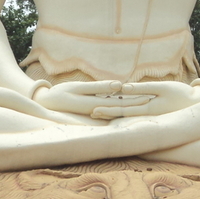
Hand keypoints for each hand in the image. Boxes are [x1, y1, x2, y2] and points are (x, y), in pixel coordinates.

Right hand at [33, 80, 151, 118]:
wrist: (46, 104)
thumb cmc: (60, 94)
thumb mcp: (79, 88)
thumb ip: (99, 87)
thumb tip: (120, 86)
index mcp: (96, 107)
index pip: (121, 104)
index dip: (136, 100)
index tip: (150, 96)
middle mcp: (98, 112)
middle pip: (122, 108)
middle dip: (137, 103)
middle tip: (154, 98)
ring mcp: (96, 112)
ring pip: (117, 108)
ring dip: (130, 103)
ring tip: (146, 97)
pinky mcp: (93, 110)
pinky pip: (110, 106)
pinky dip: (120, 102)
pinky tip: (128, 98)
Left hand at [90, 81, 199, 118]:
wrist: (198, 104)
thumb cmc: (181, 93)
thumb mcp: (163, 88)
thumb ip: (143, 88)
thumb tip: (123, 87)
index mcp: (147, 109)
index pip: (123, 109)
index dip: (108, 109)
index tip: (93, 109)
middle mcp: (147, 115)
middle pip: (122, 113)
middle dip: (107, 113)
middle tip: (90, 113)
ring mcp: (150, 116)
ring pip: (128, 114)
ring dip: (113, 113)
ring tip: (98, 112)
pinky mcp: (153, 113)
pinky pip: (135, 112)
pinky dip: (124, 111)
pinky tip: (116, 110)